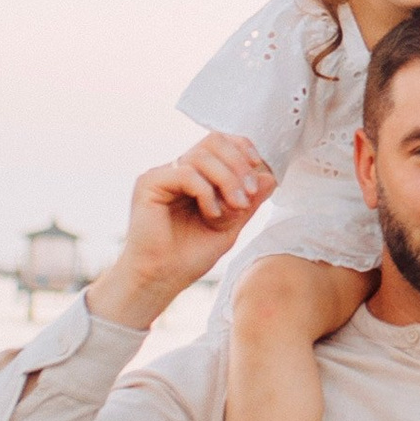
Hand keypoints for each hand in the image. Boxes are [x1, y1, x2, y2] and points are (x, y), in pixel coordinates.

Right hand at [86, 137, 273, 326]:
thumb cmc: (189, 257)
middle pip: (214, 141)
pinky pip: (186, 172)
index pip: (221, 143)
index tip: (258, 171)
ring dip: (226, 180)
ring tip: (233, 208)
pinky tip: (211, 213)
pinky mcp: (149, 183)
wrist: (161, 279)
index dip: (243, 149)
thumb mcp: (229, 227)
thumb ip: (248, 203)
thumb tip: (270, 176)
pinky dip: (206, 191)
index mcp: (196, 176)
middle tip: (249, 195)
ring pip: (202, 154)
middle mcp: (178, 170)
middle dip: (238, 165)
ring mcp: (163, 175)